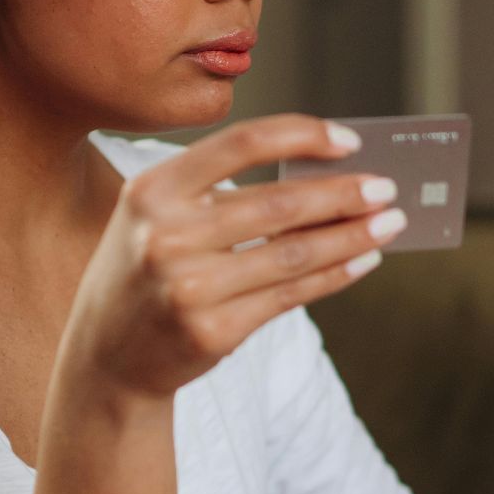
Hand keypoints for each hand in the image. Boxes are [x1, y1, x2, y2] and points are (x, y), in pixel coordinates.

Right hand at [52, 113, 405, 404]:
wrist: (104, 359)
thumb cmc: (145, 272)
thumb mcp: (159, 219)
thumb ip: (221, 194)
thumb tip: (324, 176)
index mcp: (153, 190)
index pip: (242, 143)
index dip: (302, 135)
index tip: (348, 140)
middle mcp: (166, 235)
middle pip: (279, 204)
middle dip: (344, 194)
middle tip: (387, 188)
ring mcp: (188, 287)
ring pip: (293, 253)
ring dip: (352, 237)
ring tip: (388, 223)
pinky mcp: (212, 331)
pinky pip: (290, 296)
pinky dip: (335, 276)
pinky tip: (361, 261)